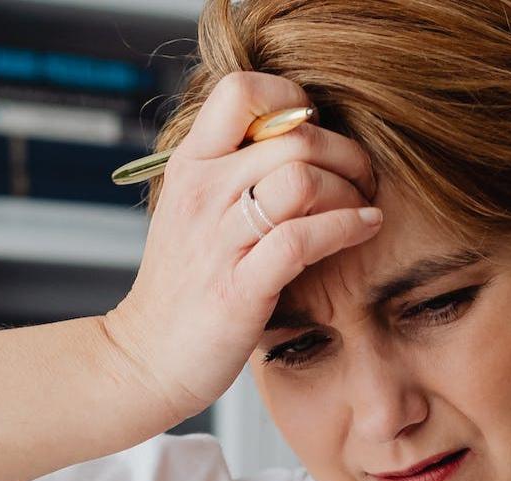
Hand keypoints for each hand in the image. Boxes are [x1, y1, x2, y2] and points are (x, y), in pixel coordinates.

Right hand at [100, 70, 381, 422]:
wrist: (146, 359)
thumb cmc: (184, 286)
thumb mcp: (196, 210)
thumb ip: (234, 170)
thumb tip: (298, 135)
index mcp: (191, 165)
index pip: (242, 91)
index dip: (292, 99)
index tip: (315, 131)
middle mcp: (202, 192)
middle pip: (293, 136)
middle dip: (345, 152)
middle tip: (361, 176)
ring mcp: (218, 240)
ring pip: (301, 179)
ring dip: (349, 189)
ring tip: (363, 204)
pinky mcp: (240, 287)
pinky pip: (302, 238)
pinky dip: (346, 227)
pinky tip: (364, 228)